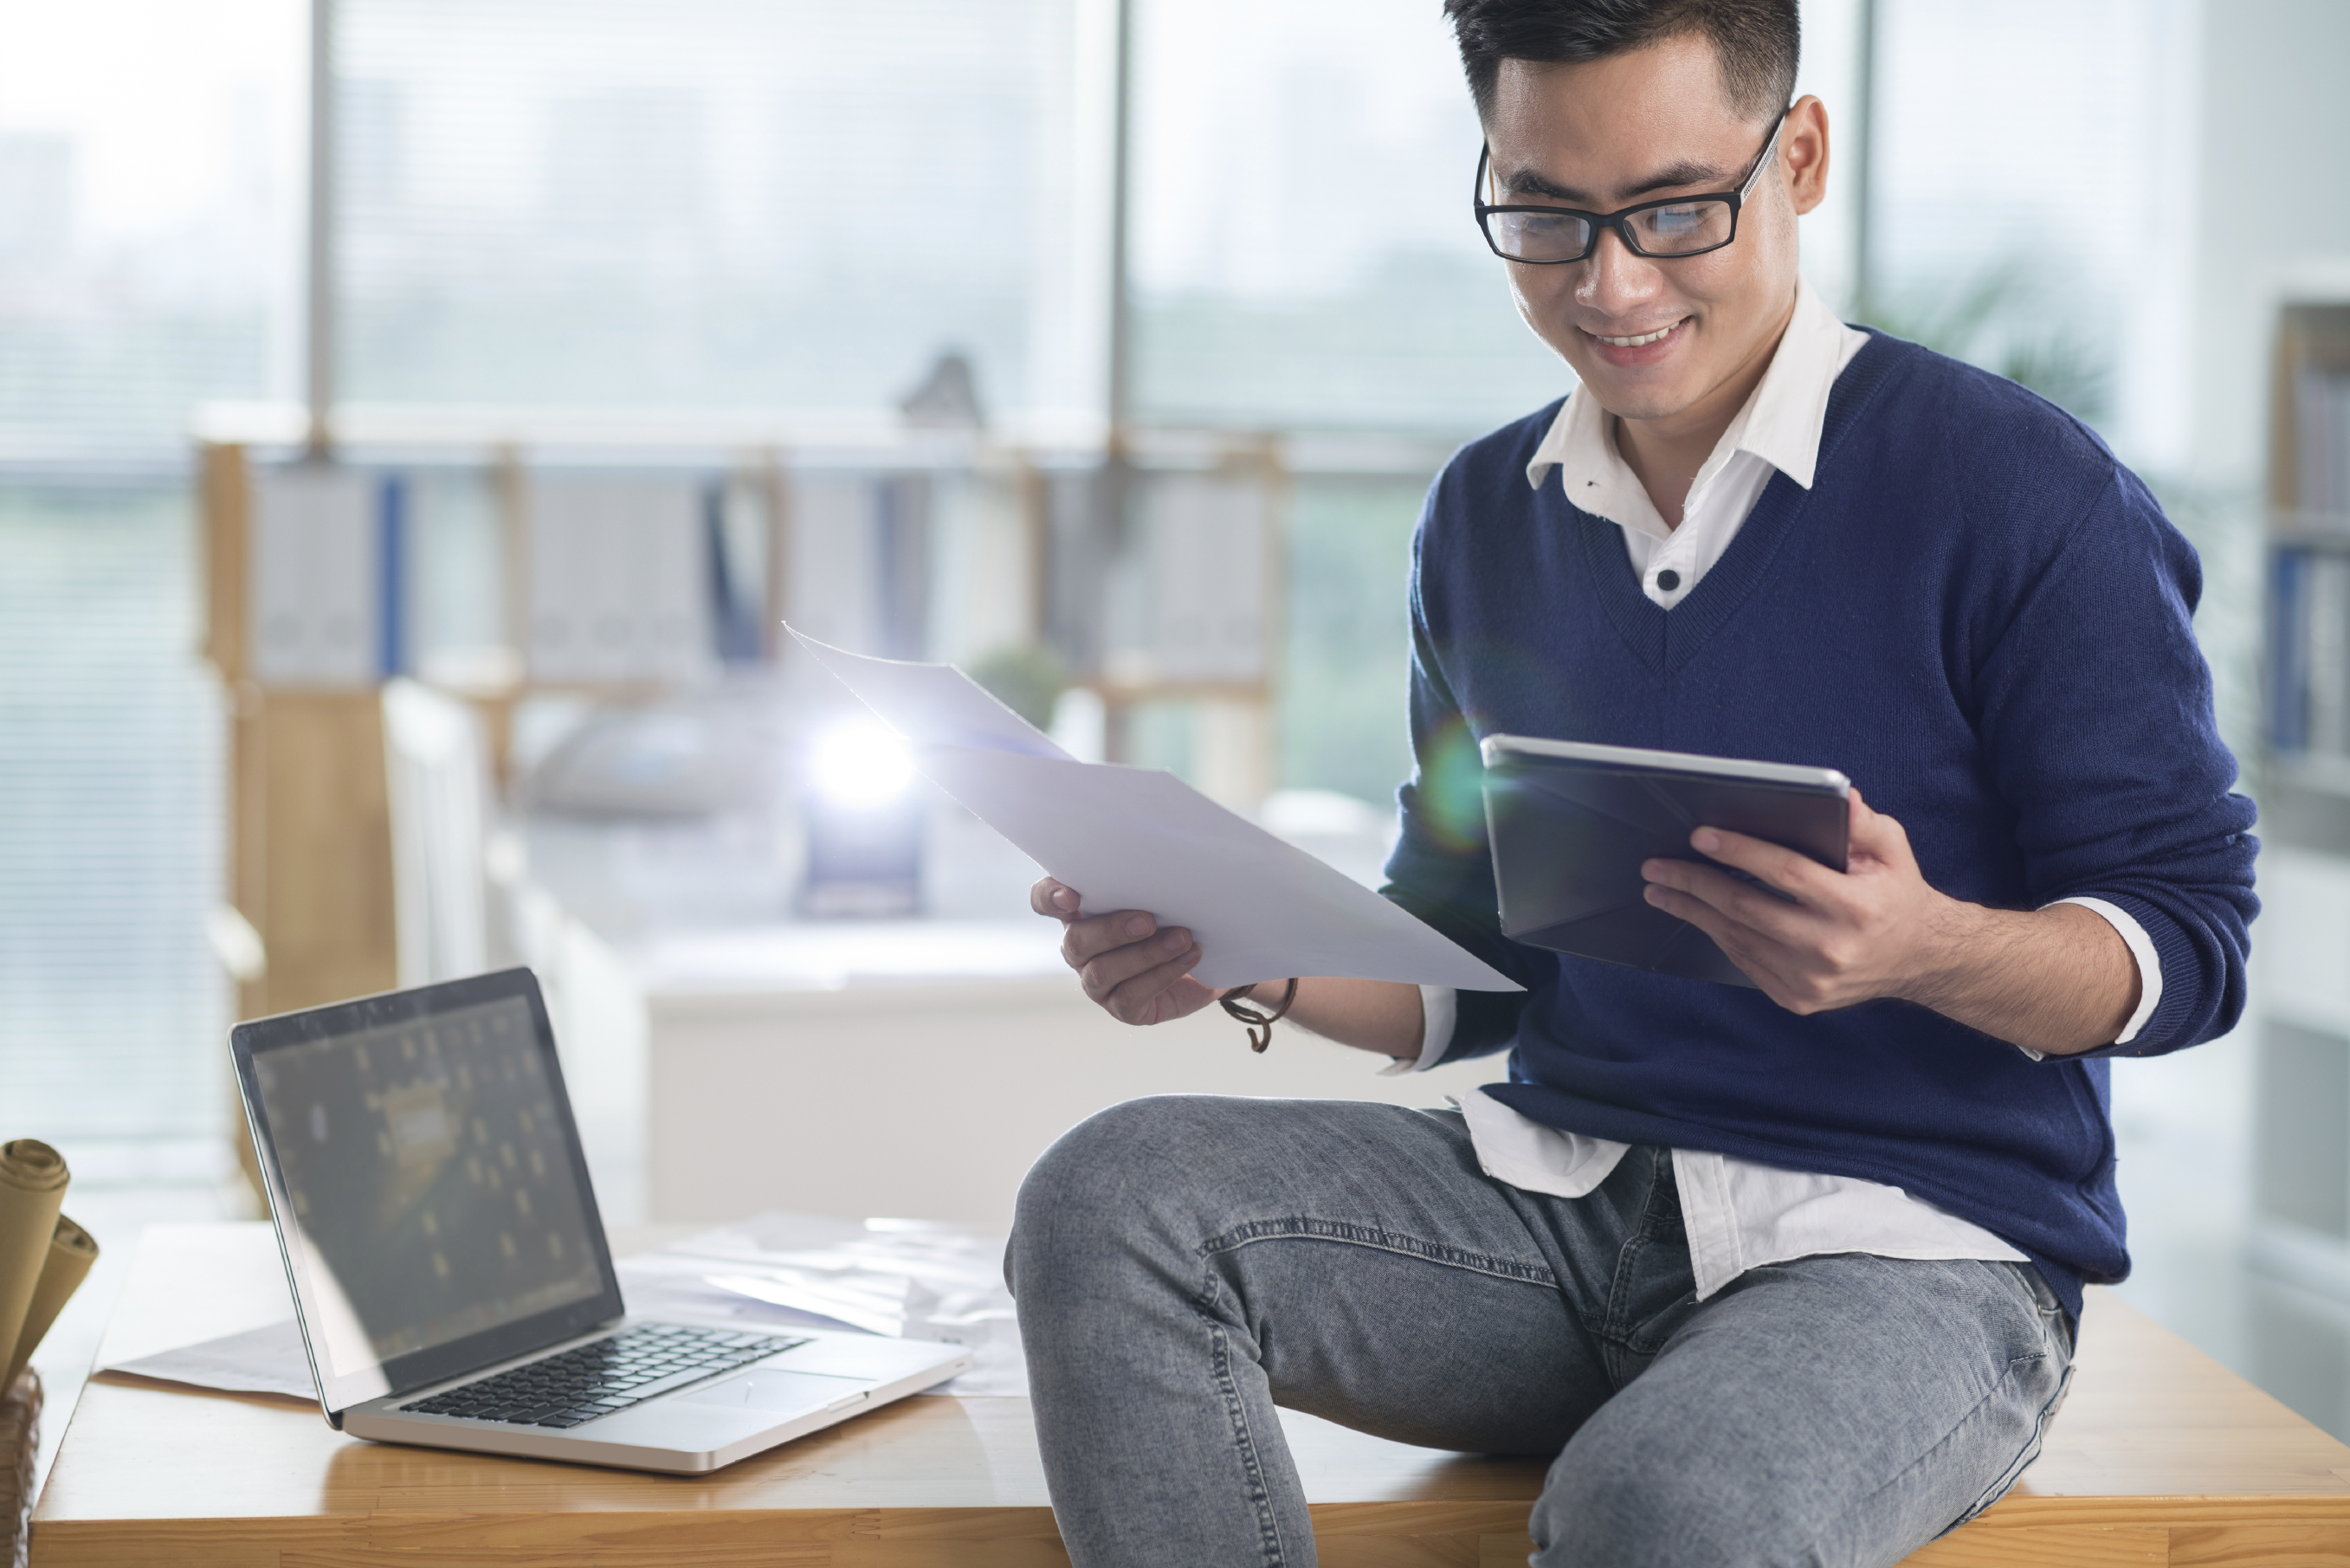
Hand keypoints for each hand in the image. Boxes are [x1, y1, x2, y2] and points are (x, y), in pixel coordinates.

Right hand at [1031, 876, 1218, 1025]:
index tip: (1072, 896)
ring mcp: (1097, 982)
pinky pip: (1131, 995)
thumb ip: (1148, 878)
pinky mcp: (1122, 1008)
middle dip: (1111, 930)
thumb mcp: (1161, 893)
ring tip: (1181, 938)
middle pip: (1075, 941)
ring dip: (1145, 954)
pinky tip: (1189, 957)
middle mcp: (1081, 949)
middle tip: (1148, 920)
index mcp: (1081, 913)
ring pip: (1103, 971)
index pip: (1044, 900)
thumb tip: (1166, 860)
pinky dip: (1163, 974)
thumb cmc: (1175, 918)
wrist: (1205, 960)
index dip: (1050, 898)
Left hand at [1638, 788, 1968, 1015]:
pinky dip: (1716, 934)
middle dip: (1694, 883)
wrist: (1917, 959)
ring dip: (1692, 911)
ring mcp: (1812, 980)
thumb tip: (1841, 797)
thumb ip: (1865, 825)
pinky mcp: (1798, 998)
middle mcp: (1831, 948)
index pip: (1786, 873)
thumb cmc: (1896, 894)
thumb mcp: (1894, 851)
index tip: (1700, 836)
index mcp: (1856, 907)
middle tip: (1656, 865)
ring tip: (1660, 888)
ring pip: (1737, 938)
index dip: (1740, 852)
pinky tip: (1695, 913)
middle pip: (1748, 909)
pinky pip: (1745, 961)